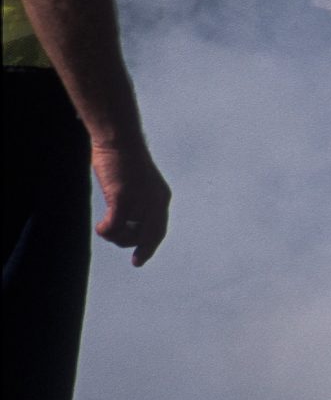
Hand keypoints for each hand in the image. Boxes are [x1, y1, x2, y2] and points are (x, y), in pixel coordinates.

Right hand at [92, 143, 169, 265]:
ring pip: (128, 235)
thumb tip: (124, 220)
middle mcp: (156, 202)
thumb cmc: (122, 158)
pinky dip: (106, 231)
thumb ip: (136, 200)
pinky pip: (114, 227)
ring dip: (114, 236)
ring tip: (105, 226)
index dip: (150, 246)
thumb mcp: (135, 182)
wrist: (119, 139)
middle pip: (147, 237)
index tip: (139, 260)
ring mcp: (141, 201)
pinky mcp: (123, 198)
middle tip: (125, 250)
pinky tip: (100, 227)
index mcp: (161, 197)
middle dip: (134, 247)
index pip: (159, 229)